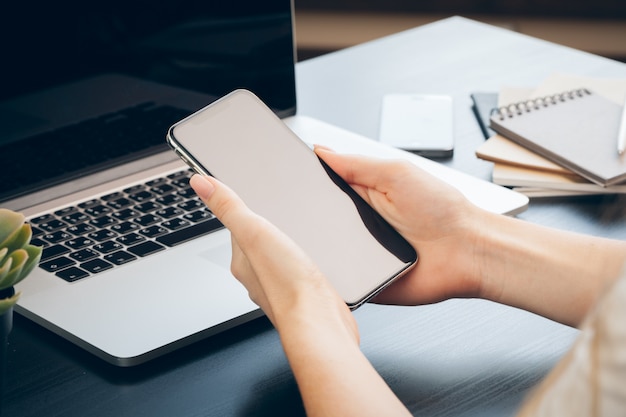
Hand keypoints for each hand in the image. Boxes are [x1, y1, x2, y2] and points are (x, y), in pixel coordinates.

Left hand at [189, 174, 357, 340]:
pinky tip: (313, 257)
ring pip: (279, 257)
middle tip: (279, 210)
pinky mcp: (304, 292)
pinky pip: (299, 270)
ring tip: (298, 230)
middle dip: (268, 227)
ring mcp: (281, 285)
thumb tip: (200, 183)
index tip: (249, 193)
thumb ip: (230, 208)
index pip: (236, 228)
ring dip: (286, 244)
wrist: (320, 322)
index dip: (244, 209)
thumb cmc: (287, 284)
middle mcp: (257, 276)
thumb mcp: (255, 233)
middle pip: (258, 243)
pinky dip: (303, 261)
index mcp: (241, 262)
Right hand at [315, 146, 487, 305]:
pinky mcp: (364, 282)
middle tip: (299, 213)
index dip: (306, 184)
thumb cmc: (443, 210)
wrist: (468, 253)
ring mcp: (360, 254)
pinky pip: (337, 280)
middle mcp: (359, 224)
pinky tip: (329, 268)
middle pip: (317, 221)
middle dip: (307, 218)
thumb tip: (322, 150)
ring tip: (315, 242)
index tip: (287, 180)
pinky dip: (331, 275)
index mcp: (364, 195)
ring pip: (322, 252)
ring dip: (318, 247)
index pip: (323, 188)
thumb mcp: (396, 174)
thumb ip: (356, 165)